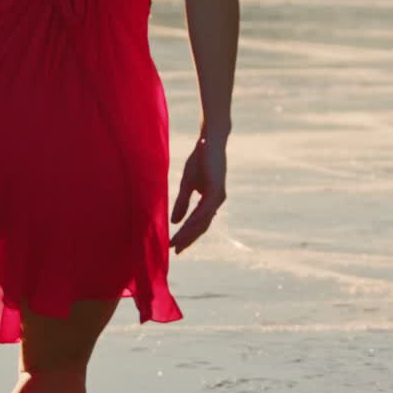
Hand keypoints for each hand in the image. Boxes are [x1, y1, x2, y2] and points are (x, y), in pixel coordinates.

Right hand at [169, 135, 226, 254]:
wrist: (209, 141)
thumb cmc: (200, 160)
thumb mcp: (186, 185)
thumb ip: (182, 203)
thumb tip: (174, 222)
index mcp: (210, 201)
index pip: (198, 223)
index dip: (187, 235)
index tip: (175, 246)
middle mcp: (216, 202)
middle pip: (201, 227)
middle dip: (187, 239)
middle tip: (175, 251)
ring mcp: (218, 197)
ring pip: (202, 222)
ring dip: (189, 233)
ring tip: (177, 243)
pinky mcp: (216, 190)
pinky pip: (204, 210)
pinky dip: (194, 220)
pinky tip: (185, 227)